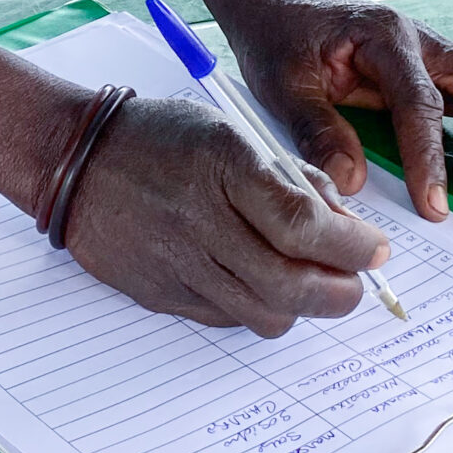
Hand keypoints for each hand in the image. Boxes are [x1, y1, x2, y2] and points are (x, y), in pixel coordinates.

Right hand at [62, 91, 389, 334]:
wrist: (77, 162)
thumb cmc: (160, 137)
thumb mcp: (231, 132)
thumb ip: (289, 178)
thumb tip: (343, 223)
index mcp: (223, 167)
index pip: (304, 225)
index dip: (352, 246)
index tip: (375, 249)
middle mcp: (202, 221)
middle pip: (292, 285)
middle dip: (340, 292)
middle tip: (355, 282)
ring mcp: (179, 264)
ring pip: (266, 314)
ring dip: (302, 306)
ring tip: (309, 282)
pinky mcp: (162, 295)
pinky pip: (228, 320)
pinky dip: (256, 307)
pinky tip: (257, 281)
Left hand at [222, 0, 452, 222]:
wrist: (271, 6)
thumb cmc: (275, 40)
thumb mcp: (281, 85)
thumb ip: (315, 131)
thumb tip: (352, 184)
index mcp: (384, 37)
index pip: (421, 101)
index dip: (430, 157)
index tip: (434, 208)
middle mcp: (422, 42)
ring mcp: (434, 56)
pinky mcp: (434, 75)